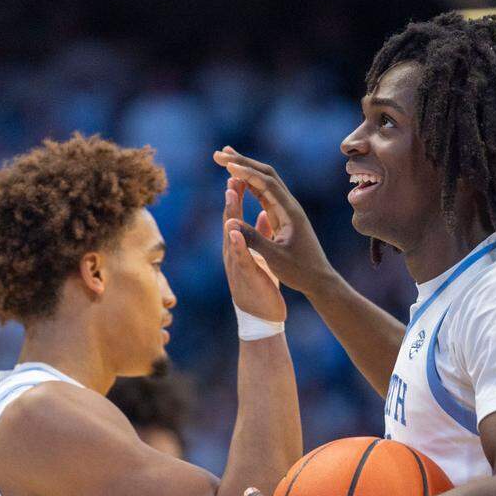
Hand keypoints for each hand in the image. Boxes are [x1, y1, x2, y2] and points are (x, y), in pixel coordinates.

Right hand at [213, 147, 335, 296]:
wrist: (319, 281)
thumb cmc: (300, 272)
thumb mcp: (275, 258)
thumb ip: (254, 239)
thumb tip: (230, 223)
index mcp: (289, 212)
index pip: (267, 183)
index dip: (246, 172)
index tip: (226, 164)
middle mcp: (289, 206)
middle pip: (266, 175)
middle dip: (243, 163)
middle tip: (220, 153)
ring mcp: (286, 210)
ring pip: (265, 182)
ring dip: (246, 169)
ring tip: (226, 160)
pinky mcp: (282, 217)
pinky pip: (264, 194)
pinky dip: (250, 184)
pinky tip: (239, 180)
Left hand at [222, 179, 284, 321]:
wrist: (260, 322)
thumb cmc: (257, 300)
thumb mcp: (250, 275)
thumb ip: (241, 251)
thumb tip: (232, 228)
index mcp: (235, 252)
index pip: (231, 220)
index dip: (232, 200)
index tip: (232, 179)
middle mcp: (236, 251)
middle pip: (233, 218)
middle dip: (234, 196)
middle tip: (234, 173)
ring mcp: (245, 256)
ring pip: (242, 224)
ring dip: (243, 204)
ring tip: (244, 186)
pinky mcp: (255, 261)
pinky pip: (256, 236)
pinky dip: (259, 222)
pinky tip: (264, 215)